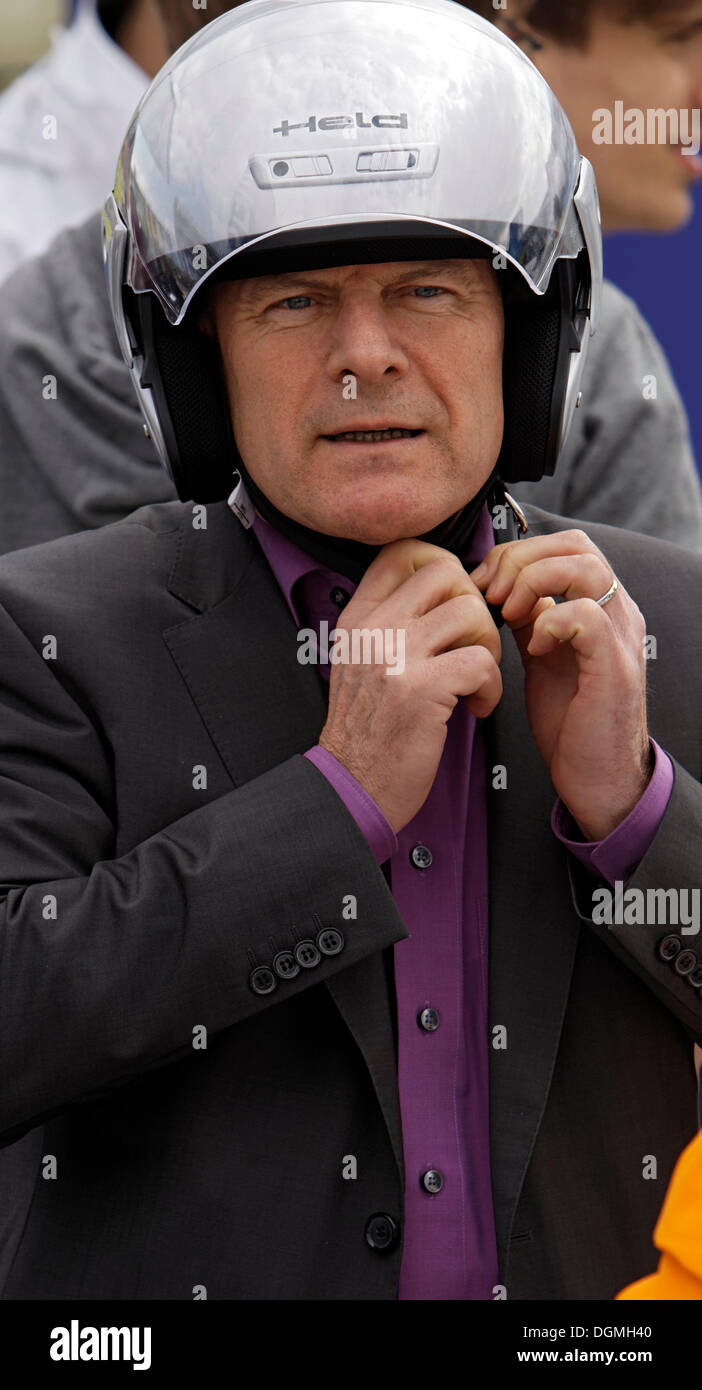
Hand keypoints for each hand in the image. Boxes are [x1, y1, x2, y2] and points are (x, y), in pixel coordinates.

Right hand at [318, 538, 505, 832]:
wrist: (351, 787)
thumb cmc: (367, 731)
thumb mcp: (360, 663)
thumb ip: (391, 624)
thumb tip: (445, 592)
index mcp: (358, 618)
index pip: (403, 551)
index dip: (444, 566)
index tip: (455, 603)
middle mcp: (373, 629)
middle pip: (446, 571)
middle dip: (475, 605)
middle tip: (472, 644)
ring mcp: (395, 657)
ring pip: (472, 612)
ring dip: (488, 648)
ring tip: (476, 679)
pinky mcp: (421, 690)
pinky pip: (482, 662)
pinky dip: (492, 688)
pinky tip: (476, 708)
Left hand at [470, 529, 651, 839]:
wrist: (598, 778)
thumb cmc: (569, 721)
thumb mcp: (541, 657)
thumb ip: (528, 618)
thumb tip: (494, 587)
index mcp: (599, 605)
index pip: (565, 544)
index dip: (516, 553)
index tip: (481, 583)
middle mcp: (617, 613)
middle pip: (575, 544)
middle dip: (520, 560)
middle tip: (488, 593)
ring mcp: (621, 637)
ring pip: (585, 567)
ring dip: (533, 582)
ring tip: (507, 613)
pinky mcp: (614, 667)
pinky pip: (586, 615)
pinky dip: (550, 621)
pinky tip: (532, 646)